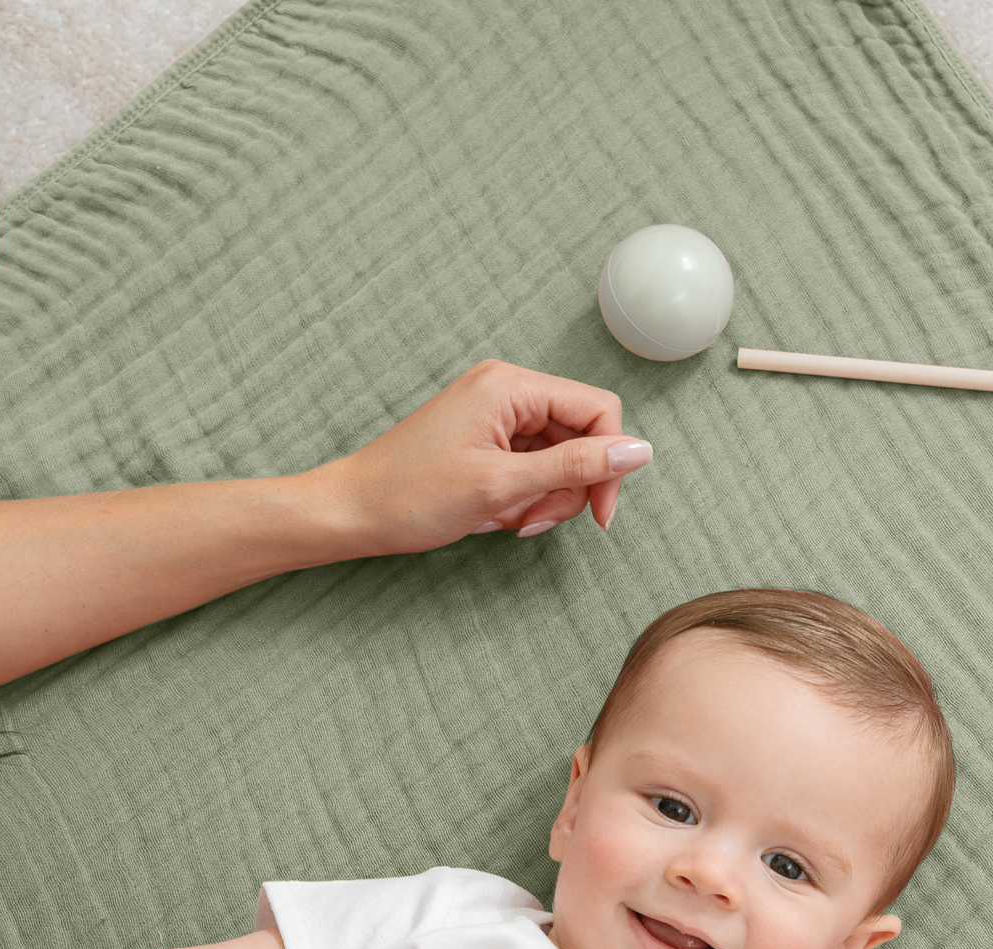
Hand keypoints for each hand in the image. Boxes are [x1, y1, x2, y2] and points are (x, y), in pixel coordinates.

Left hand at [323, 359, 654, 548]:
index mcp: (510, 385)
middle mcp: (507, 390)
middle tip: (531, 519)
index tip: (598, 515)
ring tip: (506, 519)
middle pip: (581, 436)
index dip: (609, 464)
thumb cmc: (411, 496)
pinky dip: (524, 498)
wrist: (353, 512)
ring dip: (544, 499)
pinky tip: (495, 516)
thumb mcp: (502, 486)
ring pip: (559, 459)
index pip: (598, 410)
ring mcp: (496, 415)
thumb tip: (639, 451)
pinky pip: (532, 468)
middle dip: (568, 488)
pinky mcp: (487, 440)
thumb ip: (576, 467)